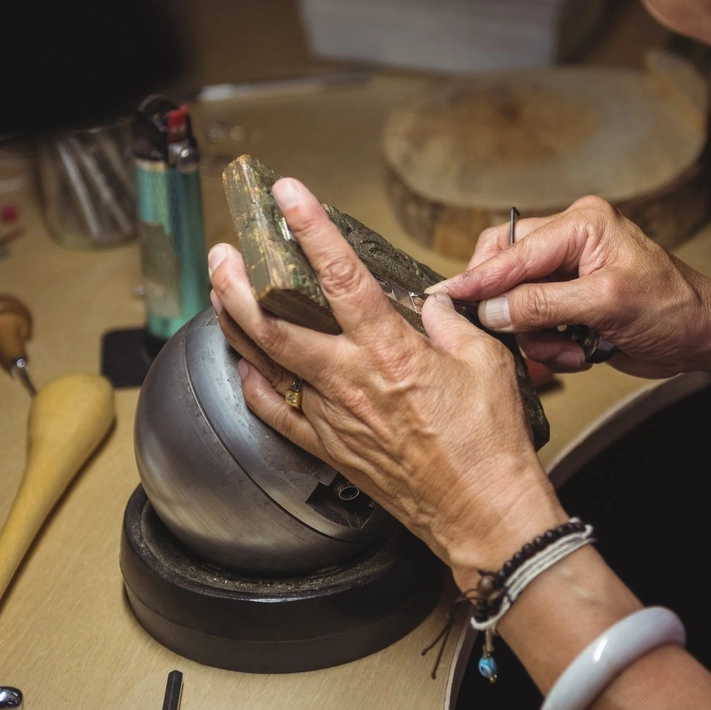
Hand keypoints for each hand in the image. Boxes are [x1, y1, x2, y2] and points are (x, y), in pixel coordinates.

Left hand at [207, 178, 564, 585]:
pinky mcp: (330, 449)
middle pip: (276, 323)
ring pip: (266, 363)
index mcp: (391, 353)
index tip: (290, 196)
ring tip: (219, 293)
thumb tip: (428, 305)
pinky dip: (252, 384)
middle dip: (240, 282)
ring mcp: (334, 418)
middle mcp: (352, 382)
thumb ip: (449, 325)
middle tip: (223, 252)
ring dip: (236, 324)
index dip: (312, 230)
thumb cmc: (491, 445)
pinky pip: (276, 413)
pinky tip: (242, 364)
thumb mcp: (486, 363)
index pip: (341, 277)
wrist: (483, 513)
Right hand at [433, 195, 710, 379]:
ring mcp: (569, 273)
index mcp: (580, 224)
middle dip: (515, 313)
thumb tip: (491, 309)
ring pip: (517, 304)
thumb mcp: (608, 303)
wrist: (706, 337)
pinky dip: (552, 345)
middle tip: (527, 337)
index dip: (479, 278)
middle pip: (506, 272)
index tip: (446, 298)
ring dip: (540, 337)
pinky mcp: (570, 301)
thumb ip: (544, 303)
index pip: (513, 250)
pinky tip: (582, 353)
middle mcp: (570, 241)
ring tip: (574, 350)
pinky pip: (535, 323)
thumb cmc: (674, 308)